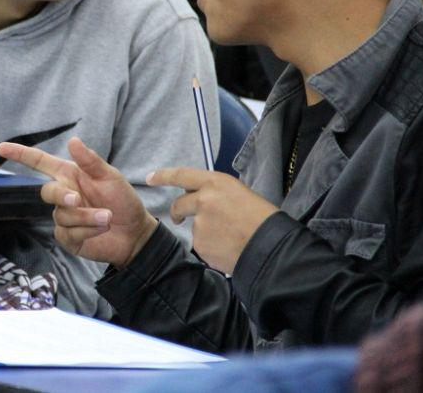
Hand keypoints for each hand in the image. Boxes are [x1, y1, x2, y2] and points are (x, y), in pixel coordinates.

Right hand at [0, 137, 157, 266]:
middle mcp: (63, 195)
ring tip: (107, 218)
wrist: (135, 234)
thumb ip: (90, 161)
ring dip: (86, 216)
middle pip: (47, 192)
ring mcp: (64, 218)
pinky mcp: (68, 238)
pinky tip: (101, 229)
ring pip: (62, 215)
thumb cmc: (123, 201)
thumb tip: (73, 141)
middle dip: (61, 195)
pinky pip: (68, 233)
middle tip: (76, 199)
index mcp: (69, 176)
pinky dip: (87, 230)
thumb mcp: (110, 177)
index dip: (21, 154)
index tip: (1, 147)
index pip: (40, 163)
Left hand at [147, 168, 278, 273]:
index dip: (163, 175)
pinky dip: (211, 247)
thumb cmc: (262, 218)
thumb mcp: (240, 193)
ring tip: (231, 237)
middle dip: (177, 211)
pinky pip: (201, 245)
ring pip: (194, 227)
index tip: (150, 177)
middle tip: (178, 218)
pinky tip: (228, 248)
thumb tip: (199, 198)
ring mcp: (200, 223)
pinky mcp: (201, 244)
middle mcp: (203, 200)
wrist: (272, 247)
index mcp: (215, 182)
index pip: (181, 175)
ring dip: (206, 232)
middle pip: (179, 204)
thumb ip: (215, 193)